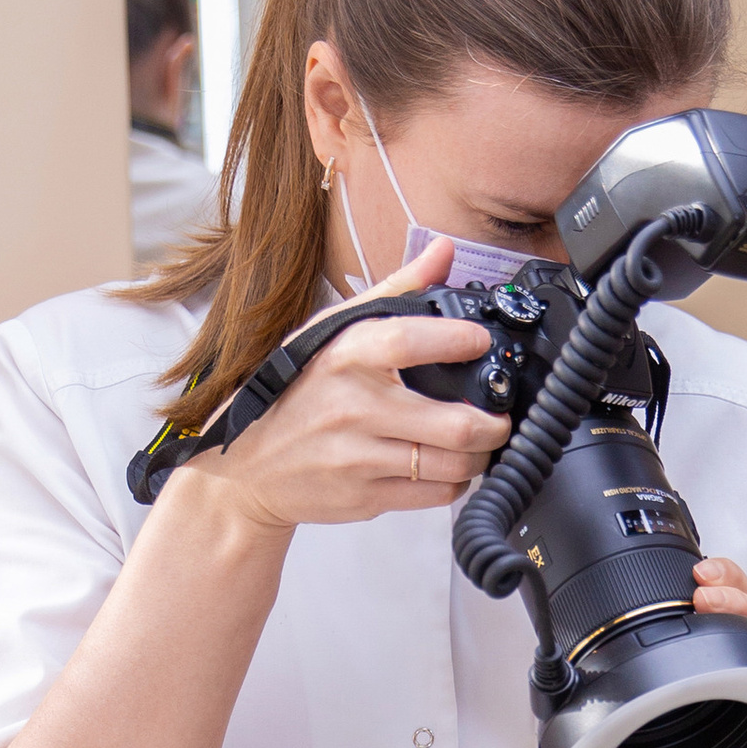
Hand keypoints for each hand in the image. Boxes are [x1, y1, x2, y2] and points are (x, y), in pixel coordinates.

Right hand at [197, 242, 510, 535]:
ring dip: (480, 455)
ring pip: (452, 464)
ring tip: (479, 441)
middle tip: (500, 415)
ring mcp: (358, 458)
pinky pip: (434, 495)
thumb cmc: (295, 392)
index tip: (481, 343)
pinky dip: (456, 481)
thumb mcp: (332, 332)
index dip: (459, 341)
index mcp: (345, 357)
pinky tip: (448, 465)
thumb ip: (396, 290)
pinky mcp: (364, 497)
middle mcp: (352, 408)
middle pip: (454, 423)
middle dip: (494, 422)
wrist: (246, 467)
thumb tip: (444, 250)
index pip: (410, 341)